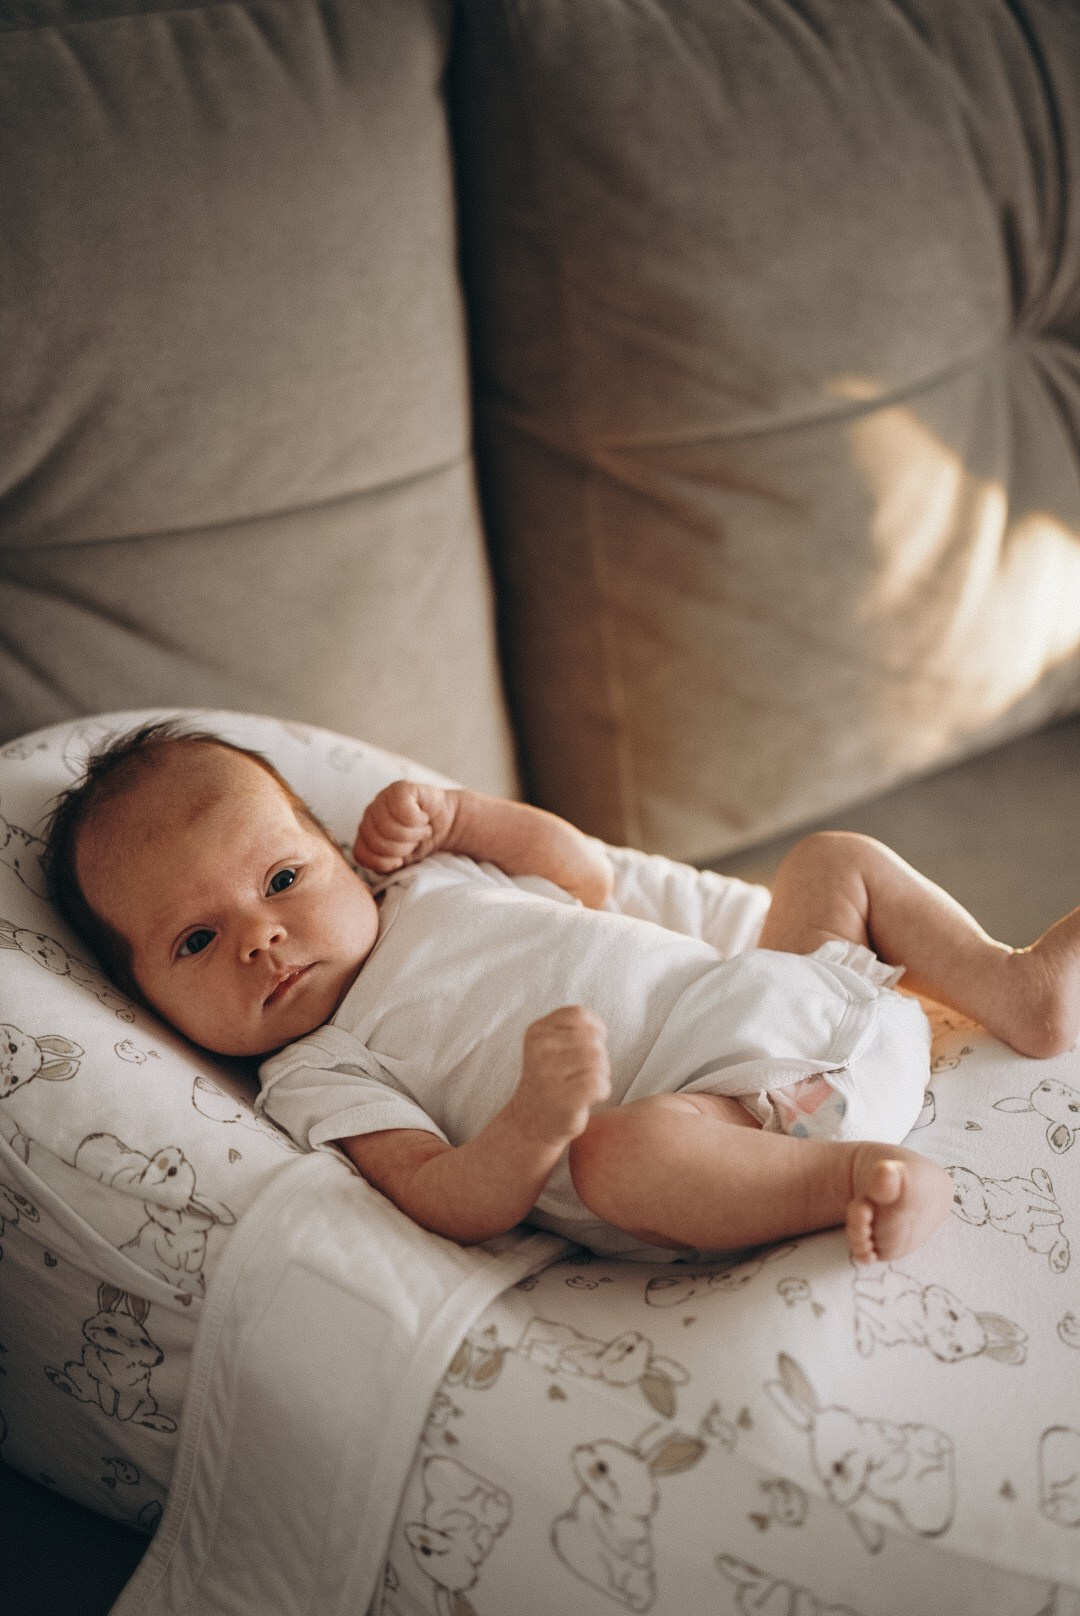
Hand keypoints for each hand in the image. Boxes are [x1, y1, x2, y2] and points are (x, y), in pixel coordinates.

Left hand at [353, 781, 458, 871]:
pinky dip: (416, 819)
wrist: (445, 825)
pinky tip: (423, 817)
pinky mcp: (399, 788)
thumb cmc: (419, 842)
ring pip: (387, 827)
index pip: (361, 854)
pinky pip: (401, 809)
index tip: (401, 859)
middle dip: (402, 848)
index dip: (384, 862)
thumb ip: (382, 865)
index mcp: (365, 833)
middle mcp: (369, 814)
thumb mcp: (399, 861)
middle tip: (415, 841)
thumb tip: (381, 865)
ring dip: (412, 834)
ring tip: (421, 830)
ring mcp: (382, 799)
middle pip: (376, 841)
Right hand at [511, 1007, 611, 1146]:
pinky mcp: (562, 1098)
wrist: (530, 1122)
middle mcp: (540, 1049)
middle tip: (581, 1074)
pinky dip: (602, 1091)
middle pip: (593, 1040)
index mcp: (537, 1031)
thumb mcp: (550, 1046)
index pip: (579, 1015)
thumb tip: (600, 1030)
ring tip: (584, 1085)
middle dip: (598, 1057)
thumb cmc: (550, 1081)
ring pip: (599, 1059)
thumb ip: (570, 1029)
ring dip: (601, 1074)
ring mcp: (548, 1074)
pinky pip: (599, 1083)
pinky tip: (588, 1098)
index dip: (594, 1031)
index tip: (586, 1048)